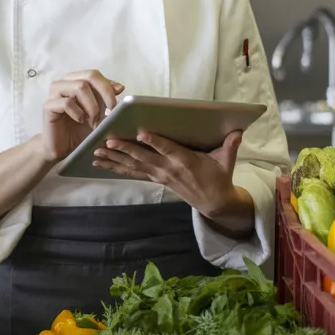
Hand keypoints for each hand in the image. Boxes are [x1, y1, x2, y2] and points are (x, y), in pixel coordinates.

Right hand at [39, 69, 123, 162]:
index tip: (115, 104)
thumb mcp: (99, 112)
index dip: (108, 87)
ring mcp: (54, 93)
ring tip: (93, 120)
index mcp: (76, 80)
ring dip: (92, 106)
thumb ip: (107, 98)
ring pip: (79, 86)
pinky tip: (80, 121)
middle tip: (109, 111)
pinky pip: (66, 102)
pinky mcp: (48, 106)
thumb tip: (120, 86)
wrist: (63, 148)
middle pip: (88, 76)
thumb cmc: (81, 130)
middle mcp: (64, 82)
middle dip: (104, 93)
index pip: (94, 74)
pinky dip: (78, 113)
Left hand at [93, 130, 244, 219]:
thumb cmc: (219, 177)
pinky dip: (115, 168)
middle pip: (144, 158)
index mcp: (186, 161)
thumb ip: (230, 146)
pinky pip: (132, 173)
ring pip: (134, 166)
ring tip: (96, 152)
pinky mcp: (155, 179)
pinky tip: (100, 163)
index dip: (155, 141)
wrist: (213, 202)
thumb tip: (238, 131)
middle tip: (108, 140)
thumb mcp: (227, 162)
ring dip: (114, 159)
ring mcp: (160, 176)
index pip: (168, 149)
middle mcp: (169, 169)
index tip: (141, 132)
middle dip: (125, 149)